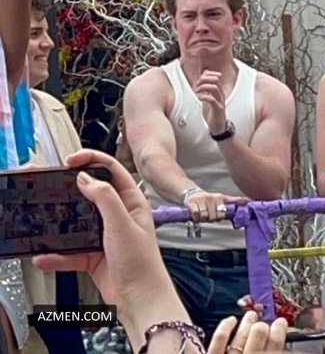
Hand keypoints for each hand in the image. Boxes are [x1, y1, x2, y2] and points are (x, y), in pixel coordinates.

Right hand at [32, 149, 181, 327]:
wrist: (141, 299)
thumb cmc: (142, 263)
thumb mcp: (123, 224)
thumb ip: (105, 198)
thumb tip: (86, 179)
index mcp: (132, 202)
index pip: (112, 170)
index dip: (92, 160)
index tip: (71, 161)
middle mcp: (119, 215)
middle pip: (93, 192)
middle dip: (73, 187)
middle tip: (55, 184)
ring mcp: (105, 234)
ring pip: (79, 220)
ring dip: (63, 221)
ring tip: (48, 217)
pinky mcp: (94, 254)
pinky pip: (71, 250)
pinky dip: (58, 253)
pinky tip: (45, 256)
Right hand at [185, 190, 248, 221]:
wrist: (191, 194)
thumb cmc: (208, 200)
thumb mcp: (221, 200)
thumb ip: (234, 202)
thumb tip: (247, 201)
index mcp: (220, 197)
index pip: (230, 202)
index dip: (234, 207)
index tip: (242, 205)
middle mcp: (212, 197)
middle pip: (216, 216)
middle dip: (213, 218)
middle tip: (209, 215)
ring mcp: (202, 200)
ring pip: (206, 217)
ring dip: (204, 219)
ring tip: (202, 215)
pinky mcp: (192, 203)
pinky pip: (197, 215)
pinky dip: (196, 218)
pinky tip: (195, 215)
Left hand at [194, 70, 225, 134]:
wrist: (218, 127)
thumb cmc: (212, 113)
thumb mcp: (207, 98)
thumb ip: (205, 89)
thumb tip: (202, 79)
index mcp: (219, 91)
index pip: (217, 76)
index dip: (207, 75)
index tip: (199, 80)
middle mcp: (221, 95)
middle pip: (216, 79)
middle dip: (204, 79)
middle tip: (197, 85)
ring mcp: (220, 101)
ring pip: (214, 88)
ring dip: (203, 87)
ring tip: (197, 92)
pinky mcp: (218, 109)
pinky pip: (212, 99)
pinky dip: (204, 97)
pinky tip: (200, 99)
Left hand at [208, 311, 287, 352]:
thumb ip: (271, 353)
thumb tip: (281, 347)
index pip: (274, 349)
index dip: (279, 334)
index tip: (282, 323)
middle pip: (258, 338)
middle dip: (263, 327)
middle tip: (265, 321)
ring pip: (240, 337)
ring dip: (247, 323)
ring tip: (252, 315)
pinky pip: (219, 340)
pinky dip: (225, 328)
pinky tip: (231, 319)